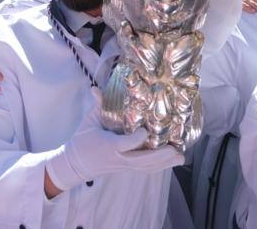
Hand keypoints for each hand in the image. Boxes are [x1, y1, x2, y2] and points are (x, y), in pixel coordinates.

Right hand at [44, 89, 182, 195]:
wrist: (76, 164)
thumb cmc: (83, 140)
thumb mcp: (89, 121)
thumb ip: (97, 105)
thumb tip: (96, 88)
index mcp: (108, 145)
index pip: (125, 144)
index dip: (136, 139)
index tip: (146, 131)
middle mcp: (118, 158)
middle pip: (141, 160)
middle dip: (159, 156)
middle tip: (175, 150)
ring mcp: (123, 165)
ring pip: (145, 167)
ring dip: (164, 164)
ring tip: (180, 158)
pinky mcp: (126, 168)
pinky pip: (145, 170)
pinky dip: (159, 167)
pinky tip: (170, 163)